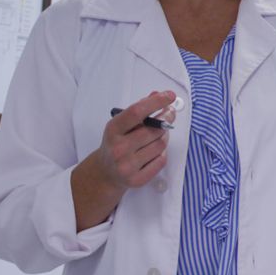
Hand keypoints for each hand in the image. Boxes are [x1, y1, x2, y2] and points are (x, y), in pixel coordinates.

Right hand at [71, 90, 177, 229]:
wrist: (105, 173)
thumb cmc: (116, 143)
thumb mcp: (122, 124)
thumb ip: (139, 109)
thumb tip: (158, 94)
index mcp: (112, 130)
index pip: (136, 112)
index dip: (156, 102)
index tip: (170, 95)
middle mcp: (118, 148)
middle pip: (154, 130)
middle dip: (166, 118)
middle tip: (170, 113)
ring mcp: (127, 166)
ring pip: (160, 145)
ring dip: (164, 137)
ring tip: (158, 135)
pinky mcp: (137, 180)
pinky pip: (161, 160)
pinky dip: (161, 153)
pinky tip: (153, 151)